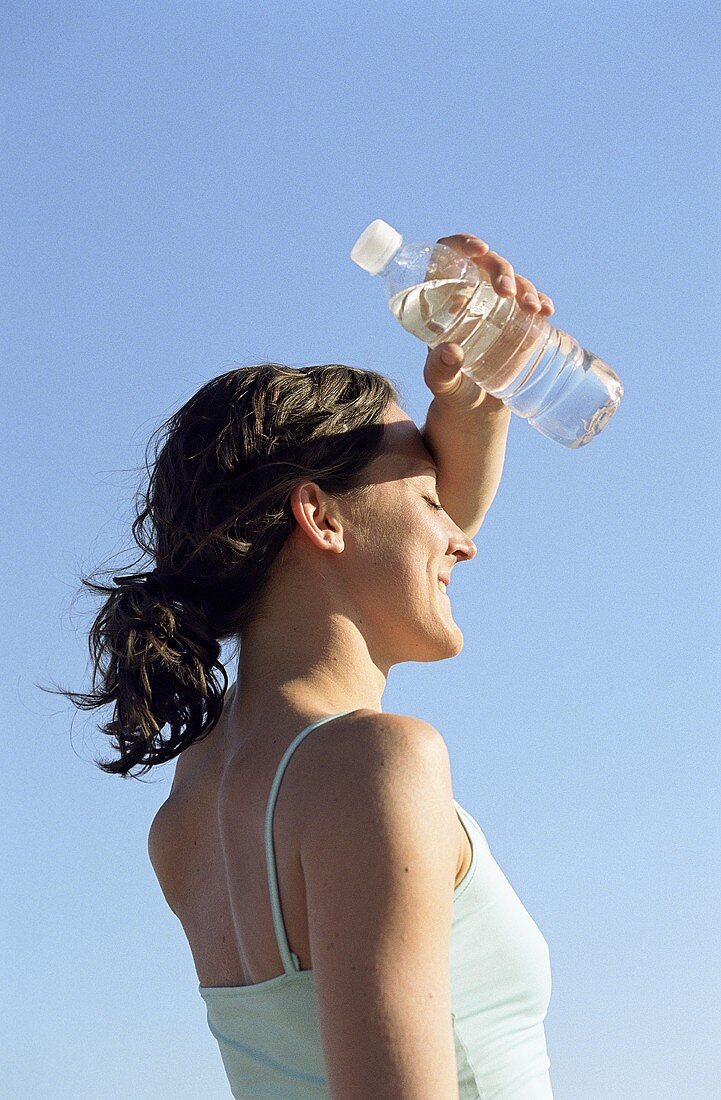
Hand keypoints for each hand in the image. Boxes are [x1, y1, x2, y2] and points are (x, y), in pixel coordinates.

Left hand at [423, 233, 554, 413]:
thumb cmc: (450, 391)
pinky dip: (540, 302)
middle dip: (501, 269)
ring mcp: (496, 307)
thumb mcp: (440, 383)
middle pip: (486, 264)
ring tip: (531, 308)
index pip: (449, 256)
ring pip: (512, 281)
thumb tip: (450, 352)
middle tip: (507, 291)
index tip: (479, 250)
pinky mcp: (517, 321)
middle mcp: (470, 296)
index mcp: (442, 299)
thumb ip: (439, 370)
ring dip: (525, 286)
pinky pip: (530, 302)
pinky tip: (545, 311)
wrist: (476, 409)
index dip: (462, 245)